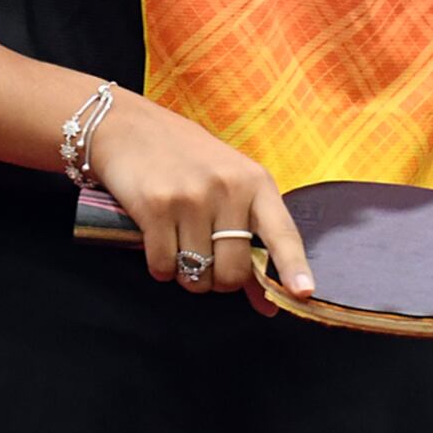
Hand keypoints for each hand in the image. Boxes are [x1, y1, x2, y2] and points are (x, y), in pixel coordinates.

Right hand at [85, 91, 313, 314]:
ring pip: (198, 275)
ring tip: (180, 247)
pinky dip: (161, 268)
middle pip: (233, 272)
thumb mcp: (228, 186)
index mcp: (256, 182)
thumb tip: (269, 305)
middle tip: (206, 261)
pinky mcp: (156, 207)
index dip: (293, 266)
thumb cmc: (186, 159)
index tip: (303, 292)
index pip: (282, 232)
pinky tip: (158, 243)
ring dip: (187, 275)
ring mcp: (192, 197)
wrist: (129, 127)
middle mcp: (228, 188)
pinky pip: (164, 266)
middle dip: (218, 281)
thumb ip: (250, 241)